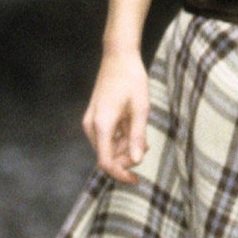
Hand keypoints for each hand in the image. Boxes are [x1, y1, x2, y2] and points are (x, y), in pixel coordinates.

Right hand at [82, 48, 150, 183]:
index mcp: (102, 126)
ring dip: (125, 147)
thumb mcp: (140, 109)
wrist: (118, 56)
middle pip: (108, 156)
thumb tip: (138, 160)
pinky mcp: (96, 118)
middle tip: (146, 145)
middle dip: (127, 157)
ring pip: (108, 147)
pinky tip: (133, 126)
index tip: (136, 181)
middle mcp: (92, 126)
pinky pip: (108, 137)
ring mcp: (92, 122)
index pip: (106, 162)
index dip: (121, 175)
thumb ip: (137, 136)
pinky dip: (121, 138)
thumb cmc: (131, 80)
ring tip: (142, 133)